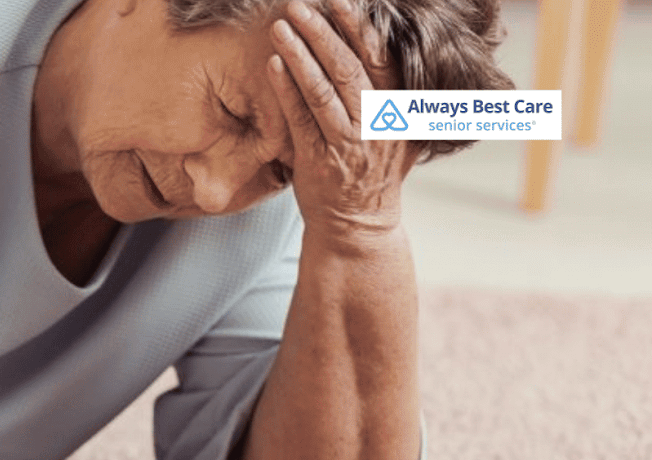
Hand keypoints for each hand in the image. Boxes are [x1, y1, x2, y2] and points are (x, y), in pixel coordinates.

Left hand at [267, 0, 414, 244]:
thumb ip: (397, 93)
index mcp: (398, 109)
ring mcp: (346, 143)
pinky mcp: (317, 160)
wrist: (358, 224)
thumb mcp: (400, 130)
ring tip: (281, 26)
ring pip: (323, 90)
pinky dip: (286, 89)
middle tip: (300, 5)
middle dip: (323, 32)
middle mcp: (376, 123)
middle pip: (349, 68)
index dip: (358, 26)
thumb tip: (389, 46)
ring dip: (300, 54)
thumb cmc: (374, 170)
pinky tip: (273, 64)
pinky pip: (300, 119)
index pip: (380, 58)